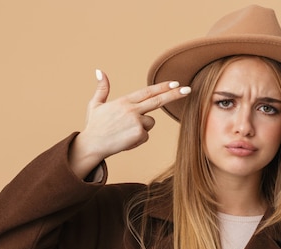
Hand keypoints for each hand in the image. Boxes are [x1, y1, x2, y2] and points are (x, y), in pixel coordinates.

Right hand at [69, 69, 190, 178]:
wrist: (92, 145)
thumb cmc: (94, 126)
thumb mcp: (95, 105)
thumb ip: (102, 89)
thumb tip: (99, 71)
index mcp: (124, 101)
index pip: (147, 92)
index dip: (162, 87)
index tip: (175, 83)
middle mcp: (132, 109)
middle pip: (158, 101)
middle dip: (174, 94)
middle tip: (188, 89)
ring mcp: (136, 121)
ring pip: (150, 123)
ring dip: (141, 128)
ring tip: (125, 132)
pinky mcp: (139, 133)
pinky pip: (146, 136)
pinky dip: (137, 140)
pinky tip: (125, 140)